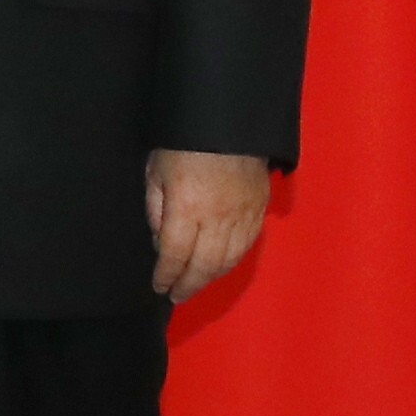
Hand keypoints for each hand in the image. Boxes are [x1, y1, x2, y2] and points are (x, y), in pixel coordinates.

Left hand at [146, 148, 270, 301]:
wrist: (228, 120)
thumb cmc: (183, 141)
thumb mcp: (156, 169)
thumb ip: (156, 208)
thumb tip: (160, 241)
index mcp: (187, 207)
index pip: (175, 254)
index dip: (166, 275)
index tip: (159, 286)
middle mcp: (217, 218)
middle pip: (204, 265)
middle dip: (188, 285)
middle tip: (176, 295)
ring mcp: (242, 216)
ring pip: (228, 260)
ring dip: (210, 277)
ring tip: (195, 284)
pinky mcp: (259, 210)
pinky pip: (246, 246)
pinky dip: (231, 262)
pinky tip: (219, 266)